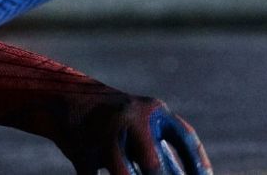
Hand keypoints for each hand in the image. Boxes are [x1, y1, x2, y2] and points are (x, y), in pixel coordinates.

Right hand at [60, 93, 211, 174]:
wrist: (67, 99)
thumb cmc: (116, 121)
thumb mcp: (140, 124)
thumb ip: (158, 147)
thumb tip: (189, 174)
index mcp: (154, 111)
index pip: (185, 138)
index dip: (198, 163)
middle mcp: (130, 119)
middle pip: (152, 163)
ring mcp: (104, 135)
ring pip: (124, 174)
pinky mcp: (81, 152)